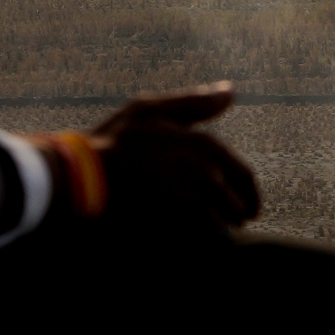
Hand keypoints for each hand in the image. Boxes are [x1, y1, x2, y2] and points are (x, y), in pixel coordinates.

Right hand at [86, 81, 260, 231]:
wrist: (85, 177)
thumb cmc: (116, 140)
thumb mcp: (153, 109)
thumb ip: (196, 104)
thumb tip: (230, 92)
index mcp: (207, 147)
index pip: (245, 177)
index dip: (249, 193)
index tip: (249, 205)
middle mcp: (208, 176)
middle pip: (238, 206)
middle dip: (239, 214)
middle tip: (238, 222)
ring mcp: (193, 203)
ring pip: (222, 225)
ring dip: (223, 229)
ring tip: (217, 232)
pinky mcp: (176, 228)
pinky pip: (202, 240)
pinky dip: (204, 241)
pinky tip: (194, 242)